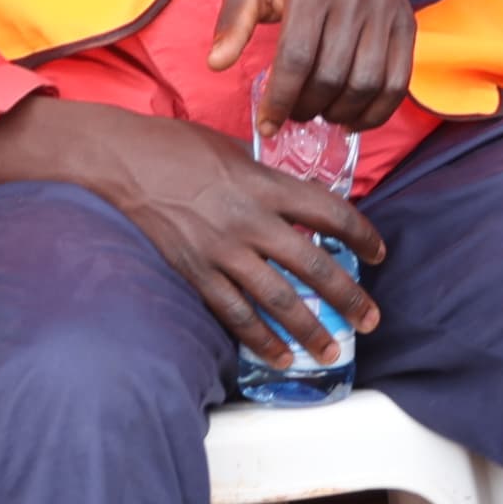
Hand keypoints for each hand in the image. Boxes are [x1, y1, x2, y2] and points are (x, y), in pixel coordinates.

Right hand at [0, 94, 384, 362]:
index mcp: (266, 184)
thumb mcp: (234, 151)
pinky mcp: (196, 272)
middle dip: (347, 295)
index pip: (330, 210)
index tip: (380, 252)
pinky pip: (234, 314)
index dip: (361, 233)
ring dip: (309, 329)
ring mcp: (222, 251)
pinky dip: (259, 339)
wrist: (122, 161)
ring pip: (277, 299)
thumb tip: (297, 200)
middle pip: (313, 264)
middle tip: (372, 319)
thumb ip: (268, 179)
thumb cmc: (178, 146)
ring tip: (331, 351)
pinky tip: (280, 357)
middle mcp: (251, 220)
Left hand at [210, 0, 421, 127]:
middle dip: (306, 107)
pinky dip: (376, 113)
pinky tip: (351, 120)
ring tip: (319, 114)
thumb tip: (216, 63)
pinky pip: (397, 83)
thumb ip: (232, 20)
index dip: (280, 98)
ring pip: (366, 83)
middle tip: (293, 114)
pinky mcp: (406, 26)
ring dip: (339, 113)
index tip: (268, 122)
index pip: (296, 56)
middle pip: (331, 74)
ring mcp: (385, 11)